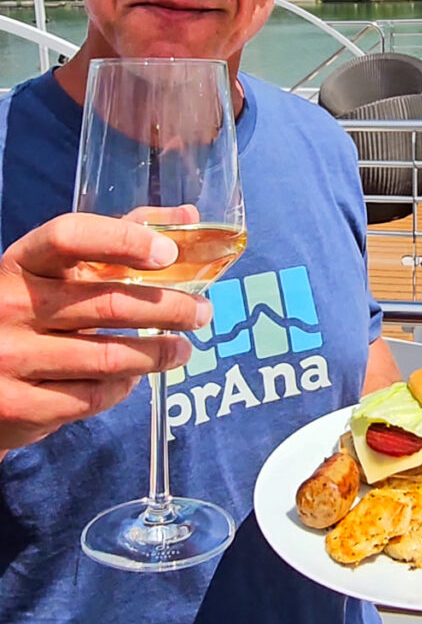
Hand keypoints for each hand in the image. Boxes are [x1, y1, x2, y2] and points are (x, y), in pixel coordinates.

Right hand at [0, 212, 211, 454]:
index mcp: (21, 263)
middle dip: (169, 308)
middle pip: (108, 303)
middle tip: (200, 312)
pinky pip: (92, 396)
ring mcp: (10, 358)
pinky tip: (136, 376)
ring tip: (182, 348)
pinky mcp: (19, 406)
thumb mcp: (55, 272)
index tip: (168, 254)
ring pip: (108, 356)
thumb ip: (116, 240)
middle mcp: (9, 306)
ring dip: (158, 353)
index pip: (70, 235)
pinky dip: (124, 386)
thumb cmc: (27, 311)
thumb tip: (186, 217)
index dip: (124, 240)